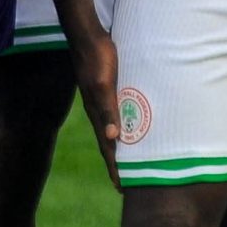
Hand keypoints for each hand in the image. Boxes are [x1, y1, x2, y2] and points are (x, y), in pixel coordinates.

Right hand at [70, 26, 123, 185]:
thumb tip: (113, 138)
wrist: (90, 38)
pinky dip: (128, 125)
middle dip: (121, 163)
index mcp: (97, 115)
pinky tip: (136, 127)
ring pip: (116, 130)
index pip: (108, 148)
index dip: (115, 167)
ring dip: (125, 146)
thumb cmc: (98, 59)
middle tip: (131, 184)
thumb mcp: (104, 85)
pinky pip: (121, 114)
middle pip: (112, 143)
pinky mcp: (112, 89)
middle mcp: (100, 112)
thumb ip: (108, 109)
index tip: (123, 188)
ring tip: (135, 161)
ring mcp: (105, 101)